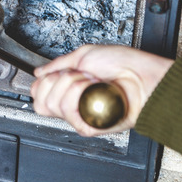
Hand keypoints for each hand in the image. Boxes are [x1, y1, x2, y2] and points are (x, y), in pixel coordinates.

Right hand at [30, 45, 172, 135]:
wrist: (143, 77)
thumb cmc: (123, 64)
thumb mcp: (84, 55)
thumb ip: (57, 65)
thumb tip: (38, 73)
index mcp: (68, 89)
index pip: (39, 93)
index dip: (44, 81)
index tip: (60, 72)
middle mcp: (71, 104)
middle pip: (40, 101)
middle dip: (57, 80)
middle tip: (79, 75)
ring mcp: (78, 115)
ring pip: (51, 104)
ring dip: (71, 84)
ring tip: (91, 81)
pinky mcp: (87, 126)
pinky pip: (67, 111)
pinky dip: (79, 94)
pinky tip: (94, 90)